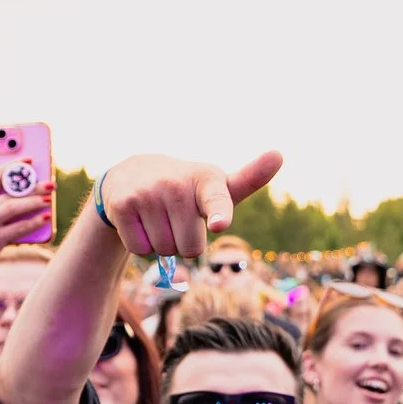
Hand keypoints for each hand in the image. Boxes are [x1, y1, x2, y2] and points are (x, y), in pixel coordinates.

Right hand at [0, 169, 57, 285]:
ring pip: (13, 207)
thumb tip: (26, 199)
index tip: (29, 161)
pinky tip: (45, 219)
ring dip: (34, 202)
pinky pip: (17, 228)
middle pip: (8, 192)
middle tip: (50, 184)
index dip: (12, 166)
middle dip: (32, 186)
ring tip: (49, 200)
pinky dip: (33, 222)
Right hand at [91, 151, 282, 260]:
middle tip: (176, 217)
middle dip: (185, 241)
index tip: (220, 222)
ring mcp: (148, 193)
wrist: (131, 174)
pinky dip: (142, 243)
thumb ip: (249, 179)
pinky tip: (141, 221)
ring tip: (159, 217)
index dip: (218, 214)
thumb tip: (279, 153)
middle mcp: (176, 183)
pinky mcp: (122, 205)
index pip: (217, 201)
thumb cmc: (186, 188)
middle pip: (192, 248)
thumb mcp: (217, 184)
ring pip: (165, 250)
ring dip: (163, 242)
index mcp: (207, 179)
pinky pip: (141, 249)